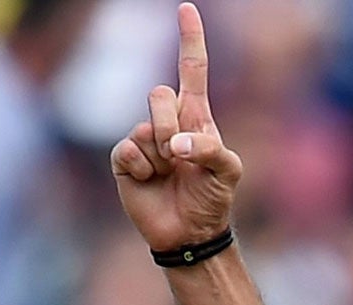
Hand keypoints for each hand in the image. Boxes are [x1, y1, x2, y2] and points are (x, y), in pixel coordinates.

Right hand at [111, 3, 242, 252]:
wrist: (189, 234)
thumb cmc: (212, 200)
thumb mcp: (227, 172)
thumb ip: (209, 150)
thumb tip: (174, 146)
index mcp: (195, 117)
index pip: (192, 69)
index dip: (189, 39)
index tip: (186, 9)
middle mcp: (167, 122)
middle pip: (159, 93)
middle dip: (171, 125)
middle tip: (179, 158)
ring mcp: (144, 140)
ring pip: (144, 125)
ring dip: (160, 154)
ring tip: (168, 174)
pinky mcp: (125, 160)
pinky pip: (127, 150)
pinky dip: (142, 169)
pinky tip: (150, 182)